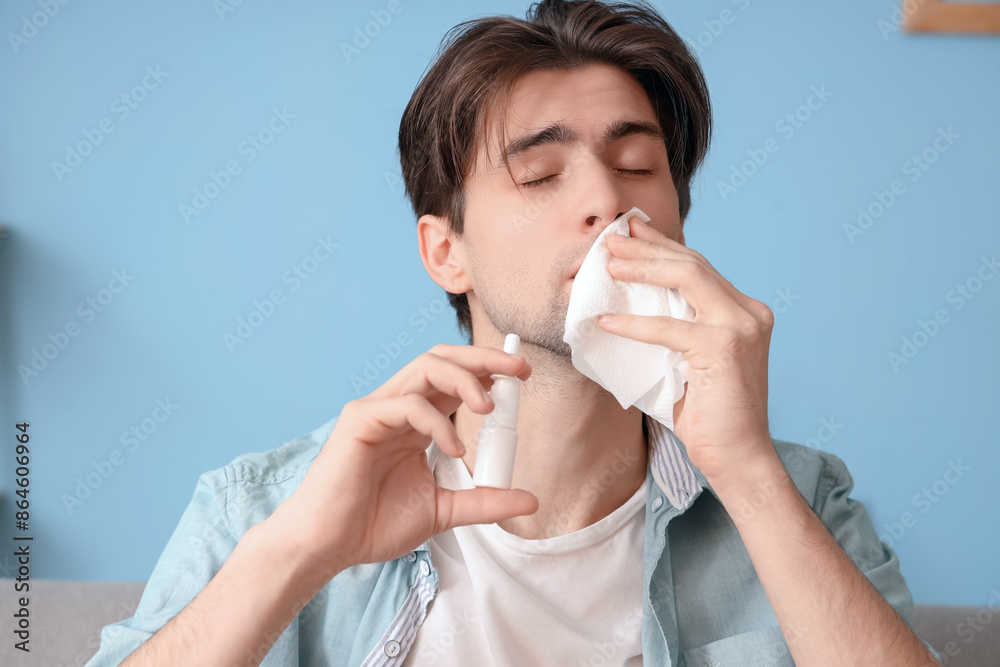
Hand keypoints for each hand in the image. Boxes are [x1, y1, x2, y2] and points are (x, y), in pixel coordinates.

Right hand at [270, 344, 536, 575]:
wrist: (329, 547)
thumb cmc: (373, 525)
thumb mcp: (443, 511)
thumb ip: (484, 502)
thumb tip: (530, 499)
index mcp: (416, 421)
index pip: (455, 380)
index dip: (489, 372)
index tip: (522, 377)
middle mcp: (398, 406)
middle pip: (443, 360)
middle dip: (484, 359)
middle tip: (519, 371)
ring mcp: (378, 409)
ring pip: (425, 368)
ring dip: (464, 380)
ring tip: (488, 408)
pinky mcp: (360, 420)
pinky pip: (407, 404)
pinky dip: (437, 423)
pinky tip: (453, 451)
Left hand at [598, 216, 777, 484]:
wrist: (737, 457)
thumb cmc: (709, 416)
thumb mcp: (689, 360)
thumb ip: (674, 330)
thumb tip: (625, 306)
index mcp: (744, 312)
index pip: (699, 268)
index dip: (663, 247)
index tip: (631, 233)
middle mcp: (748, 312)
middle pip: (692, 263)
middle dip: (648, 247)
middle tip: (612, 240)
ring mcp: (740, 326)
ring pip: (686, 277)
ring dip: (642, 267)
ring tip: (608, 264)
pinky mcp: (724, 347)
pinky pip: (668, 327)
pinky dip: (633, 324)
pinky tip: (606, 322)